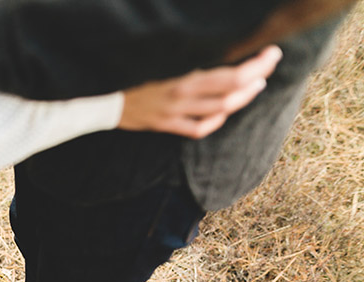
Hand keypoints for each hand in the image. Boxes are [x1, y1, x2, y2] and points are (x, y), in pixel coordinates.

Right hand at [119, 45, 282, 138]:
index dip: (256, 65)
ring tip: (256, 86)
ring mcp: (175, 113)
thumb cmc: (137, 78)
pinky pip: (198, 129)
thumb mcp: (165, 64)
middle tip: (271, 63)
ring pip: (219, 110)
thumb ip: (192, 64)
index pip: (230, 73)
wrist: (108, 101)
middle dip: (257, 76)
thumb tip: (223, 58)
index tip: (272, 52)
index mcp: (183, 76)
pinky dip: (215, 121)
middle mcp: (182, 95)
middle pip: (230, 90)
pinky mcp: (167, 125)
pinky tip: (224, 113)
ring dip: (242, 98)